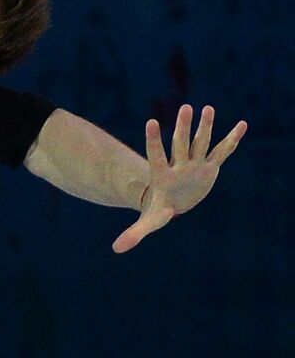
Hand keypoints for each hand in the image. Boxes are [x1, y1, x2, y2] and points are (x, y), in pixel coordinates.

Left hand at [112, 104, 246, 253]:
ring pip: (200, 142)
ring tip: (208, 108)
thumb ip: (134, 233)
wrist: (174, 202)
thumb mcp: (150, 222)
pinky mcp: (210, 167)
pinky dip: (232, 139)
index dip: (153, 140)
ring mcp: (195, 164)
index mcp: (162, 175)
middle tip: (185, 108)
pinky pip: (222, 151)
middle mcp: (178, 165)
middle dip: (183, 127)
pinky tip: (242, 124)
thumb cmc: (160, 209)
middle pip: (180, 144)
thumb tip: (116, 250)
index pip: (156, 155)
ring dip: (205, 126)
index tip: (151, 122)